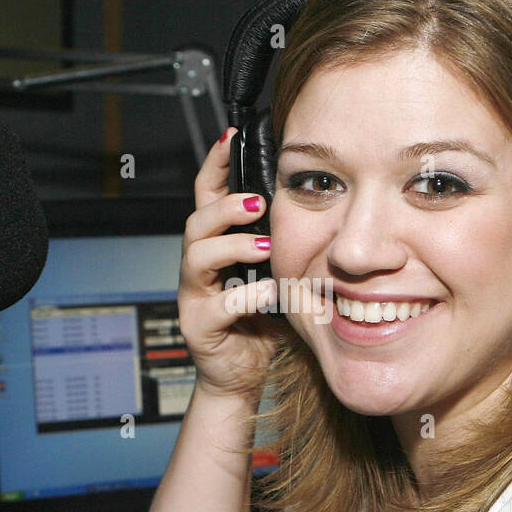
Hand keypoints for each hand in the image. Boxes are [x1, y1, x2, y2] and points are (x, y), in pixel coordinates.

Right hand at [178, 128, 280, 397]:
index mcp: (216, 247)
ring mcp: (194, 296)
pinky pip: (218, 306)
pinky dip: (245, 298)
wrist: (242, 375)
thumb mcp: (275, 273)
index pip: (207, 196)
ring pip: (198, 257)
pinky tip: (269, 294)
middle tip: (258, 202)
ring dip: (233, 246)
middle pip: (196, 221)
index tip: (230, 137)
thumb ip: (284, 243)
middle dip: (225, 206)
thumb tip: (316, 204)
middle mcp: (198, 268)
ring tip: (264, 248)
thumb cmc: (260, 321)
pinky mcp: (199, 327)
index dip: (215, 166)